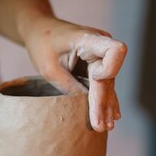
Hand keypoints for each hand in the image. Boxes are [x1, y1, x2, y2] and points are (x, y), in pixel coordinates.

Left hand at [22, 15, 126, 131]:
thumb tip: (84, 107)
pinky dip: (104, 101)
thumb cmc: (41, 43)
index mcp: (88, 38)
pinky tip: (112, 116)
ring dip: (105, 106)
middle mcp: (100, 45)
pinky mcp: (96, 65)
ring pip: (108, 84)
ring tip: (105, 127)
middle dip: (104, 101)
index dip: (110, 69)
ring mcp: (100, 56)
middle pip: (109, 76)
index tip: (97, 79)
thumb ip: (68, 85)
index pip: (115, 51)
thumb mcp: (48, 66)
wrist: (40, 29)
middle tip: (100, 125)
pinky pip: (103, 85)